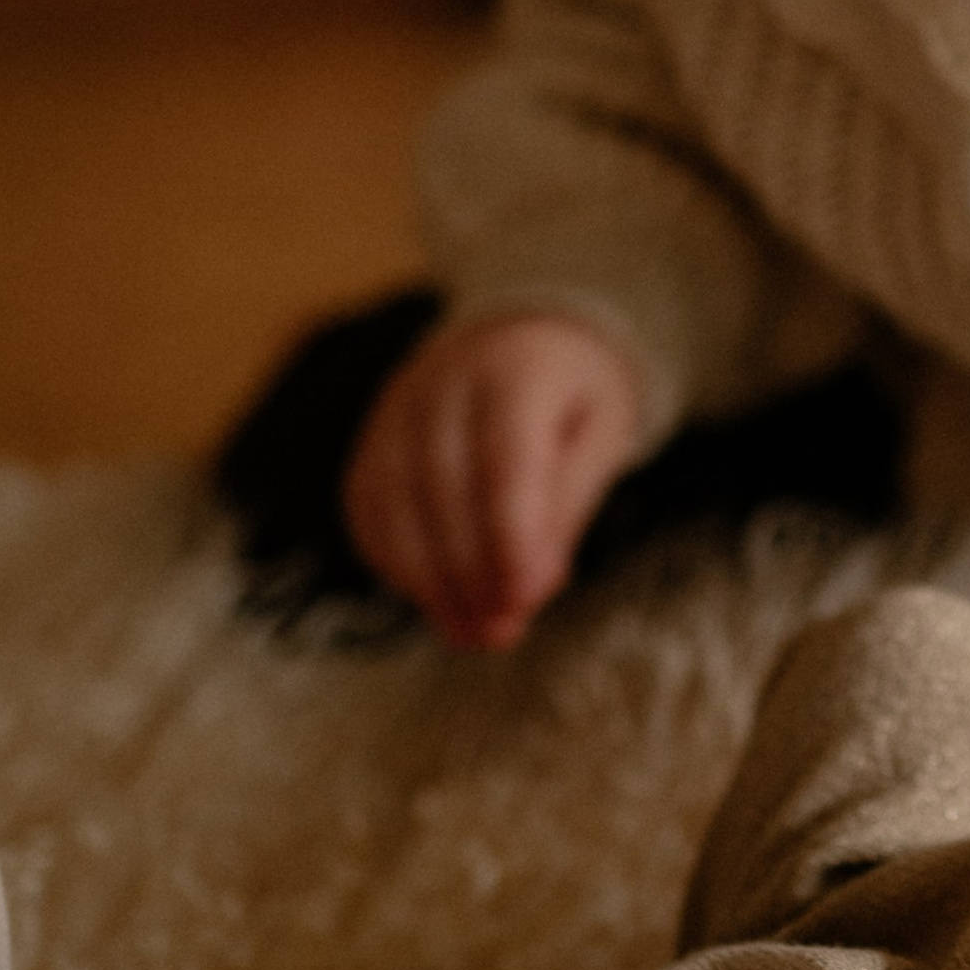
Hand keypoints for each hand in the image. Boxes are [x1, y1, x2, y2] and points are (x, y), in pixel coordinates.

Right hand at [343, 313, 645, 651]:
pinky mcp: (370, 443)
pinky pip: (369, 510)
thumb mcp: (600, 435)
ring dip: (430, 583)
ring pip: (393, 504)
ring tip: (475, 633)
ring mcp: (394, 410)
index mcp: (514, 368)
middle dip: (470, 572)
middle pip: (440, 487)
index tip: (524, 597)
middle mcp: (440, 381)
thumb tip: (532, 586)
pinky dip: (398, 565)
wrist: (520, 335)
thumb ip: (567, 505)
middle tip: (503, 632)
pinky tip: (437, 602)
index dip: (509, 536)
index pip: (503, 459)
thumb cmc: (572, 395)